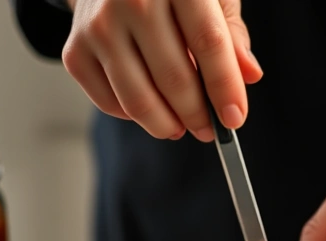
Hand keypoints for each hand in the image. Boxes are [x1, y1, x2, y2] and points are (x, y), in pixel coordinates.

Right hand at [62, 0, 262, 139]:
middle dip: (197, 115)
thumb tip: (250, 75)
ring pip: (138, 100)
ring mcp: (98, 26)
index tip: (235, 119)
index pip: (209, 43)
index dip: (225, 87)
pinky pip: (109, 104)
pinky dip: (134, 117)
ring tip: (181, 126)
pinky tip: (151, 106)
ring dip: (166, 125)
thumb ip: (230, 33)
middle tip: (210, 130)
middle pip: (174, 78)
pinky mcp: (75, 50)